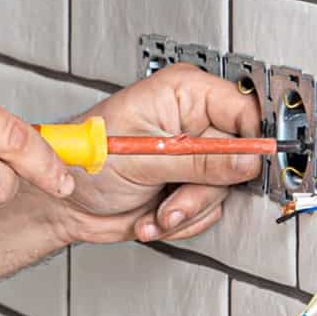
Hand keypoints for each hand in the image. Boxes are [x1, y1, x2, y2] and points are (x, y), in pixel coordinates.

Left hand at [58, 65, 264, 244]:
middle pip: (239, 156)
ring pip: (225, 189)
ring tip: (156, 209)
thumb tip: (246, 160)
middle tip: (173, 198)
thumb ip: (199, 161)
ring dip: (188, 209)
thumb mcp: (142, 161)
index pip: (244, 108)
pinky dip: (183, 221)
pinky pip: (210, 210)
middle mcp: (192, 122)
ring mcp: (193, 156)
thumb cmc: (85, 163)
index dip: (251, 141)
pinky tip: (154, 214)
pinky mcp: (189, 185)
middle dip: (203, 188)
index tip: (245, 167)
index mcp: (183, 93)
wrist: (65, 204)